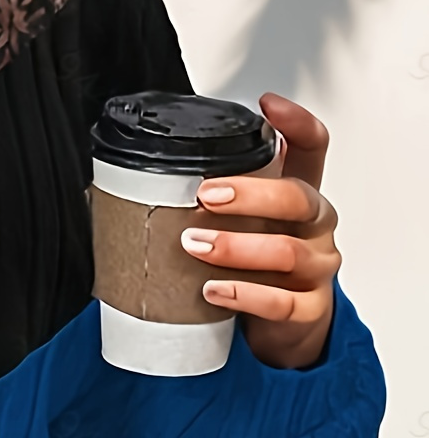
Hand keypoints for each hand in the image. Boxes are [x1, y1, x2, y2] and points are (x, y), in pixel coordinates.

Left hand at [182, 91, 339, 368]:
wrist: (281, 331)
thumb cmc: (252, 270)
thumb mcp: (237, 229)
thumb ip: (203, 205)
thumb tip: (121, 188)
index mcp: (298, 199)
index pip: (312, 148)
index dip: (297, 123)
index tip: (267, 105)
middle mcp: (314, 227)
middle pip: (299, 197)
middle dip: (250, 194)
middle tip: (206, 195)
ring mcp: (316, 269)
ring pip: (287, 251)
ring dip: (236, 247)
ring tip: (195, 246)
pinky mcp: (308, 310)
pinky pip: (282, 302)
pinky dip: (245, 295)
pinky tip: (213, 291)